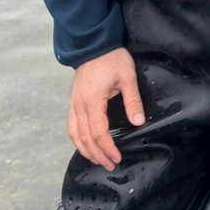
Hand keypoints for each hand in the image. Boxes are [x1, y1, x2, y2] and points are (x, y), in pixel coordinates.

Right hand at [66, 47, 144, 171]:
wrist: (93, 44)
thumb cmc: (112, 59)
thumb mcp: (127, 76)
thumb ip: (132, 100)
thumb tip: (138, 122)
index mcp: (93, 101)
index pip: (98, 133)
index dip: (107, 148)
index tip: (117, 158)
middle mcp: (79, 106)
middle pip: (85, 139)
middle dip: (98, 155)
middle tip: (111, 165)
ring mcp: (73, 105)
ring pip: (75, 135)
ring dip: (86, 151)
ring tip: (98, 160)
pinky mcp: (73, 102)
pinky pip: (72, 127)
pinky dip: (77, 140)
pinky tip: (85, 146)